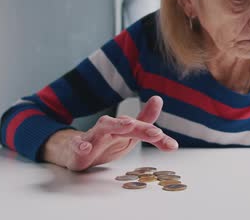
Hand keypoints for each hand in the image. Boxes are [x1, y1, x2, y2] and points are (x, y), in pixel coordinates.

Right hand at [44, 96, 177, 170]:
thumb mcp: (128, 136)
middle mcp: (110, 129)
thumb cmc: (106, 142)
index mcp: (123, 128)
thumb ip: (145, 123)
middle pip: (126, 124)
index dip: (157, 137)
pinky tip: (85, 147)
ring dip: (115, 125)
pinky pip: (77, 145)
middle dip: (141, 127)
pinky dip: (80, 145)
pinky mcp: (77, 148)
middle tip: (156, 132)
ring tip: (128, 125)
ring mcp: (93, 137)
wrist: (77, 151)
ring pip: (102, 127)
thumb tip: (159, 99)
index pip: (143, 129)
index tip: (172, 145)